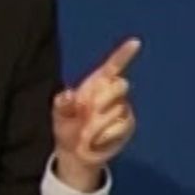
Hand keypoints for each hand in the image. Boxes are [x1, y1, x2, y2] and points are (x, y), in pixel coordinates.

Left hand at [52, 37, 141, 190]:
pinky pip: (119, 126)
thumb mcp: (59, 114)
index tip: (135, 42)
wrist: (75, 152)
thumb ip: (62, 103)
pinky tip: (95, 139)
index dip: (124, 54)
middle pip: (119, 85)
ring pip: (117, 109)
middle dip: (101, 99)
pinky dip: (103, 134)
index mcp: (95, 85)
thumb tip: (69, 94)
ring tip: (85, 131)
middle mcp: (112, 94)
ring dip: (97, 122)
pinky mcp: (127, 125)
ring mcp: (122, 109)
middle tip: (83, 112)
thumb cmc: (67, 126)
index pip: (113, 66)